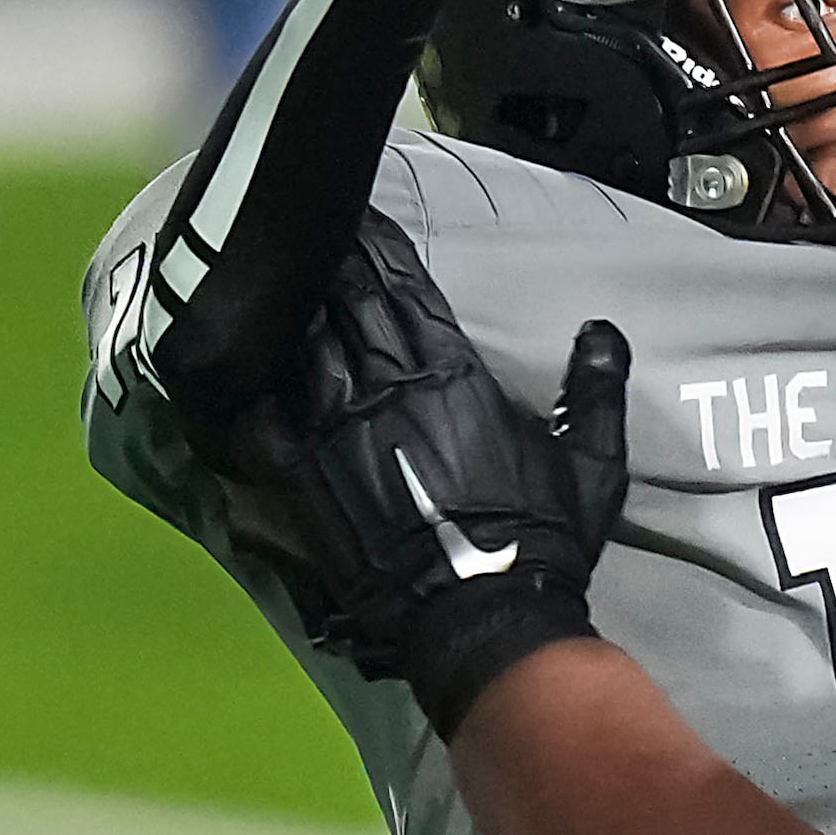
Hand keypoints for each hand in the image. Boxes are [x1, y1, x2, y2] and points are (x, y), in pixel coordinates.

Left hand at [265, 212, 629, 737]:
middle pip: (344, 302)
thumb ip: (596, 390)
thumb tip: (601, 333)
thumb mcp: (594, 464)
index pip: (405, 290)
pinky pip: (259, 413)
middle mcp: (386, 391)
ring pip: (300, 342)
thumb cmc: (540, 542)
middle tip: (314, 223)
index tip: (365, 216)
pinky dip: (246, 377)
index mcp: (452, 378)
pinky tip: (234, 350)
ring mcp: (335, 433)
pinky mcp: (300, 478)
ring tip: (278, 268)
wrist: (481, 618)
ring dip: (291, 303)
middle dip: (331, 258)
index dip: (381, 249)